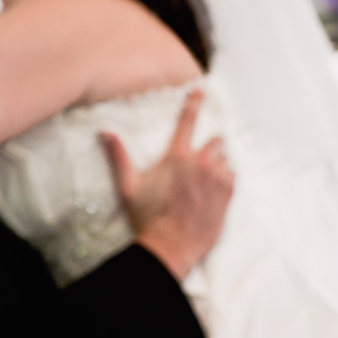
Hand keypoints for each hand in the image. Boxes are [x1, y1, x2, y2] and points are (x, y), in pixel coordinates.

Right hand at [100, 89, 233, 279]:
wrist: (171, 246)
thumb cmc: (148, 216)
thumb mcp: (129, 186)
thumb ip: (118, 156)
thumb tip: (104, 132)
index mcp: (177, 157)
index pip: (188, 121)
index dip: (194, 103)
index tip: (200, 90)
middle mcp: (201, 163)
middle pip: (216, 140)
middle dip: (210, 146)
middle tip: (199, 162)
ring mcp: (217, 178)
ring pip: (225, 160)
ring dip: (218, 165)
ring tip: (205, 182)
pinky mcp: (228, 194)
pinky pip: (232, 176)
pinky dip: (226, 179)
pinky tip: (213, 191)